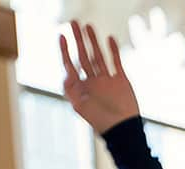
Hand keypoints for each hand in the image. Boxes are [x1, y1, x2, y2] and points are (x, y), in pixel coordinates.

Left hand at [59, 20, 139, 134]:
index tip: (61, 36)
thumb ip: (72, 90)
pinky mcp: (121, 80)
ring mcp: (107, 79)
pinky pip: (115, 62)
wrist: (122, 130)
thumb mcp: (81, 107)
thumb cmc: (100, 122)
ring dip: (93, 41)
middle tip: (74, 22)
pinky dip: (113, 51)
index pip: (70, 65)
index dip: (65, 50)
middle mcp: (93, 81)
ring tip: (88, 26)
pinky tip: (109, 39)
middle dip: (78, 40)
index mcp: (81, 87)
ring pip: (98, 56)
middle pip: (83, 55)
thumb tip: (66, 74)